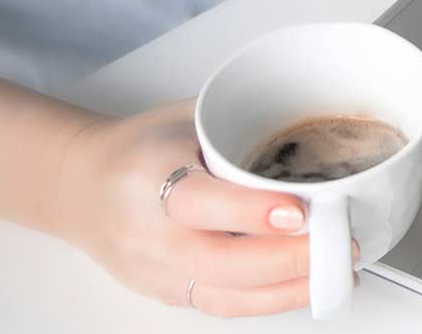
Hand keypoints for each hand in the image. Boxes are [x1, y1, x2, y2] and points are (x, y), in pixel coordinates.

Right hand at [54, 100, 353, 316]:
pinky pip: (222, 305)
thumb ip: (241, 127)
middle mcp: (148, 231)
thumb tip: (315, 126)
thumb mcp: (186, 117)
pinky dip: (271, 300)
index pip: (198, 201)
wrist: (81, 185)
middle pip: (218, 262)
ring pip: (224, 294)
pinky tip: (309, 286)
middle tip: (341, 244)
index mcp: (149, 175)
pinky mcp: (166, 293)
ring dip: (288, 288)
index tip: (298, 211)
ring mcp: (155, 269)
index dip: (250, 212)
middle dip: (287, 260)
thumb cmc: (142, 146)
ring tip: (338, 270)